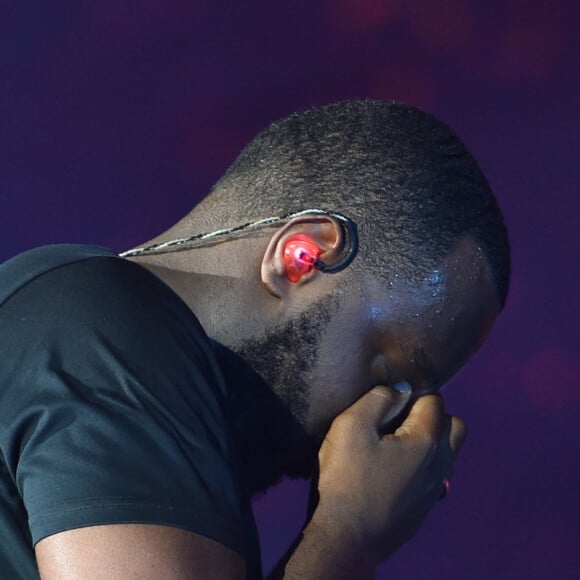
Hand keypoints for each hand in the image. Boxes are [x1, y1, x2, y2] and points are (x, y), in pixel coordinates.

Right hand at [311, 386, 465, 566]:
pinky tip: (391, 474)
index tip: (390, 402)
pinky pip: (434, 478)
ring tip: (394, 447)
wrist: (345, 538)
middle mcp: (439, 465)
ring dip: (429, 443)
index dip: (412, 394)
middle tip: (399, 421)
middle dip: (433, 416)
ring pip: (447, 455)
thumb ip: (378, 399)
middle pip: (455, 427)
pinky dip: (421, 468)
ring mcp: (434, 491)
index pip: (435, 401)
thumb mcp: (351, 426)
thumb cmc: (346, 477)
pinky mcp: (424, 510)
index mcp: (426, 441)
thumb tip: (401, 389)